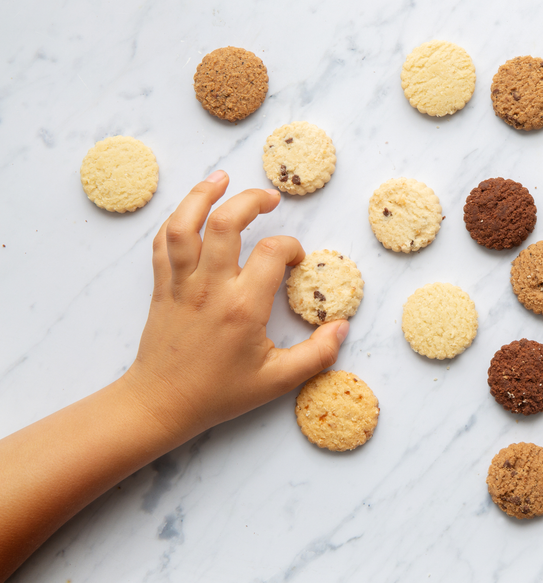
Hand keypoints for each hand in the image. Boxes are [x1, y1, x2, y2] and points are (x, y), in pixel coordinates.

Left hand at [125, 170, 348, 436]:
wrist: (162, 403)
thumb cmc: (220, 393)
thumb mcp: (278, 381)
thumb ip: (317, 354)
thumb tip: (342, 327)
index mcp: (242, 307)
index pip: (270, 254)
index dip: (289, 247)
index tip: (295, 260)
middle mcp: (210, 288)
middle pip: (224, 223)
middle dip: (249, 202)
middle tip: (270, 198)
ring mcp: (181, 284)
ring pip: (184, 225)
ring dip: (202, 195)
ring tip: (222, 179)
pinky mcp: (161, 287)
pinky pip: (163, 243)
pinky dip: (176, 220)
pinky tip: (192, 210)